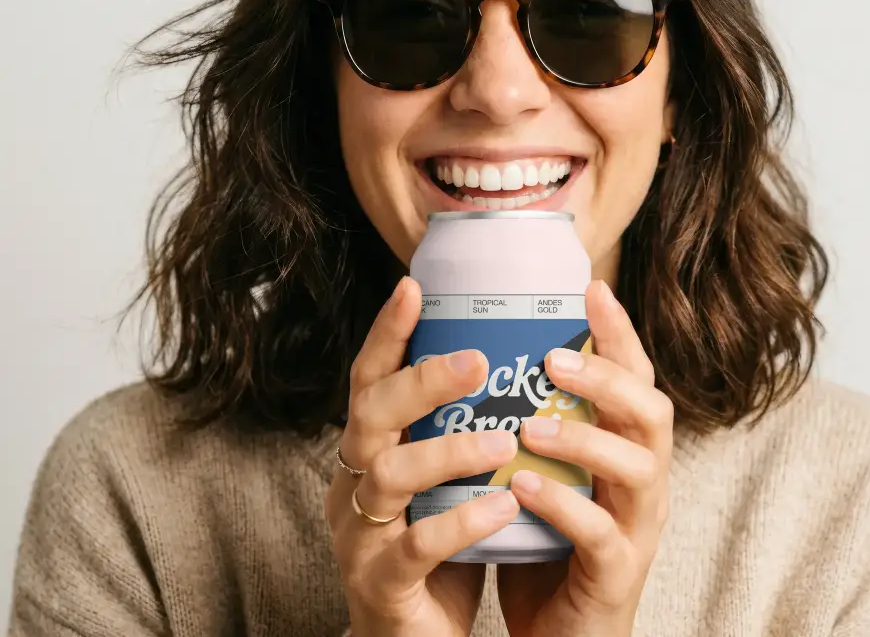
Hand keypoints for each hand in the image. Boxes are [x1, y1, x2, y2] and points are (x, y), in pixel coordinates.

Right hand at [325, 277, 520, 636]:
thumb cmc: (438, 551)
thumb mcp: (440, 483)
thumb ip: (458, 433)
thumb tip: (514, 363)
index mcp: (369, 453)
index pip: (369, 382)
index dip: (387, 334)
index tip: (413, 286)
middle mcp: (353, 484)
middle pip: (369, 416)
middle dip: (420, 381)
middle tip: (477, 360)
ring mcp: (360, 535)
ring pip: (389, 476)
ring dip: (448, 450)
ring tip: (503, 438)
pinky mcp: (381, 584)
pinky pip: (417, 546)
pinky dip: (461, 521)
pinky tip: (503, 505)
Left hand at [497, 280, 673, 636]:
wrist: (558, 635)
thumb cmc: (546, 542)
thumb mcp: (542, 471)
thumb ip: (531, 421)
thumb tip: (480, 352)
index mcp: (624, 448)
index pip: (635, 378)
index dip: (619, 332)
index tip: (589, 288)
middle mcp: (643, 481)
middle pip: (653, 413)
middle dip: (609, 378)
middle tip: (554, 358)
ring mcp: (637, 529)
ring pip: (638, 469)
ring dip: (583, 439)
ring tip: (528, 425)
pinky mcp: (616, 575)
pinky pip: (600, 536)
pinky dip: (561, 506)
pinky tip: (519, 487)